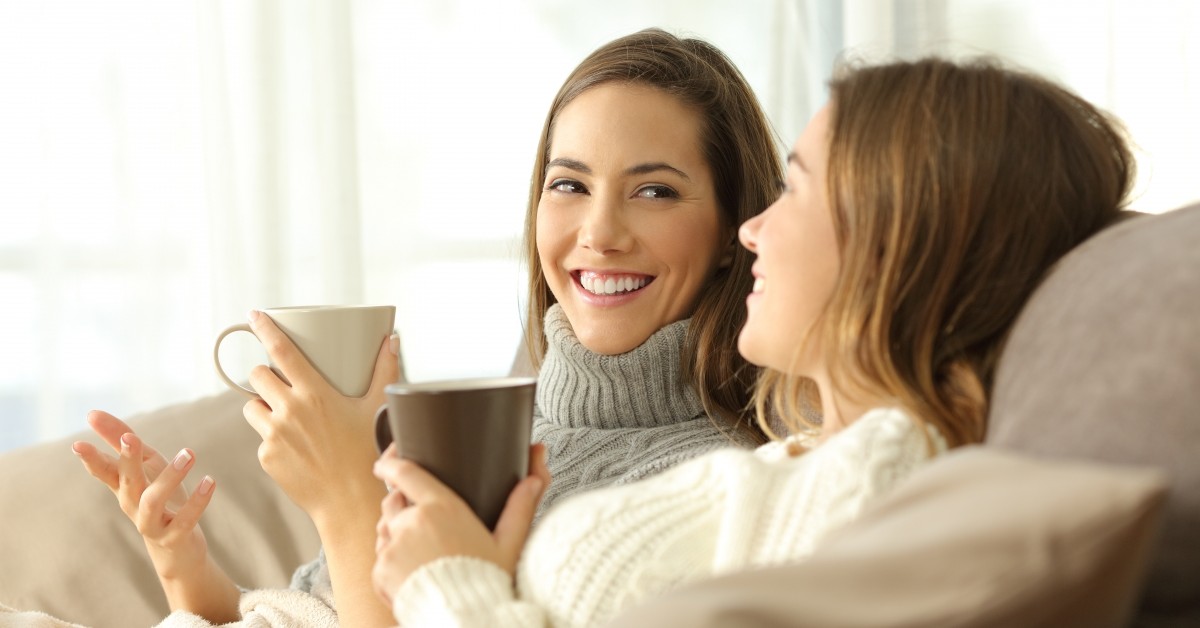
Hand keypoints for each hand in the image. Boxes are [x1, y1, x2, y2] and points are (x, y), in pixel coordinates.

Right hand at [72, 411, 214, 580]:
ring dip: (170, 476)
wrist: (177, 550)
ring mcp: (151, 523)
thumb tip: (92, 413)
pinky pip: (185, 519)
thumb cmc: (160, 499)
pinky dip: (198, 501)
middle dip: (127, 460)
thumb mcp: (146, 465)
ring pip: (153, 501)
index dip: (91, 459)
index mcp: (125, 486)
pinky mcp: (174, 536)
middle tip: (130, 438)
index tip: (78, 444)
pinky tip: (210, 481)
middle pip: (126, 482)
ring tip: (189, 453)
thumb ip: (121, 439)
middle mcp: (133, 505)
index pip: (104, 471)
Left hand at [240, 310, 398, 524]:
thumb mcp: (376, 407)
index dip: (264, 329)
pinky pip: (260, 437)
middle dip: (265, 374)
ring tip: (284, 415)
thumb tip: (393, 340)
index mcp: (315, 393)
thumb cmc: (367, 451)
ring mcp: (274, 434)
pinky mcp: (265, 457)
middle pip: (257, 375)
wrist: (350, 500)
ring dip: (262, 405)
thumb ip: (384, 370)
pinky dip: (271, 436)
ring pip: (250, 405)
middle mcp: (289, 410)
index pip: (281, 350)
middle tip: (281, 382)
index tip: (253, 315)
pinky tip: (294, 447)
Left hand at [371, 443, 550, 605]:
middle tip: (421, 526)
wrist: (465, 619)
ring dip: (396, 536)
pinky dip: (392, 564)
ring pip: (385, 531)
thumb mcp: (509, 543)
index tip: (386, 463)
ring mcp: (393, 547)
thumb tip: (535, 478)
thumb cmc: (487, 582)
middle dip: (402, 508)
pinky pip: (381, 560)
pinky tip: (414, 574)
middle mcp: (412, 522)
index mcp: (441, 508)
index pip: (406, 473)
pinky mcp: (381, 571)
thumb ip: (521, 506)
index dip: (391, 463)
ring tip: (421, 555)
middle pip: (393, 503)